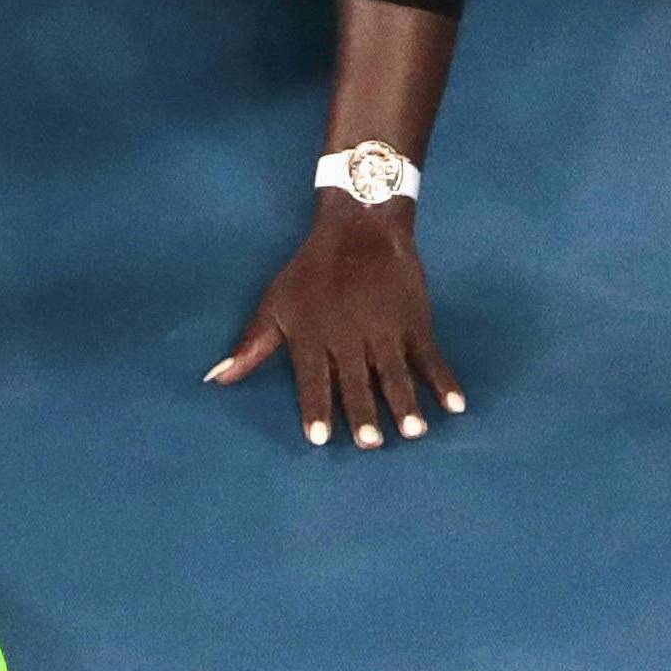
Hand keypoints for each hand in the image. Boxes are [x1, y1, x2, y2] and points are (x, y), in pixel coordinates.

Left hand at [205, 197, 465, 446]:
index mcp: (312, 334)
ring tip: (412, 432)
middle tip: (370, 444)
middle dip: (362, 412)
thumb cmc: (311, 271)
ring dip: (404, 402)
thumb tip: (215, 380)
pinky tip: (455, 406)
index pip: (312, 377)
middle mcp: (348, 335)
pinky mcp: (414, 321)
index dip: (315, 407)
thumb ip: (251, 345)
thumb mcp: (276, 303)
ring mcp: (385, 328)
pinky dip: (444, 381)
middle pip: (355, 380)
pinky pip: (431, 356)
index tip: (318, 439)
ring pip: (394, 371)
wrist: (359, 226)